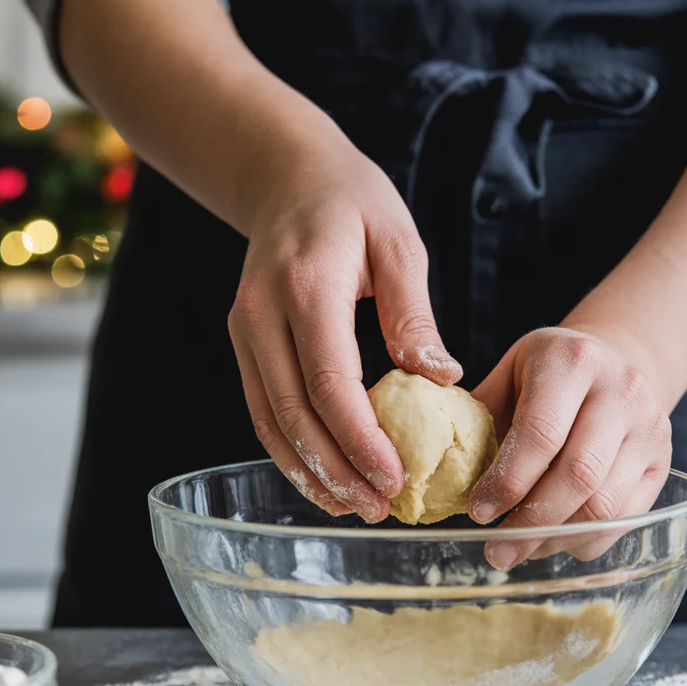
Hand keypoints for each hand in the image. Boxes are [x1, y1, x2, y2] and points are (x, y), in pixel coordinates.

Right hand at [228, 118, 460, 520]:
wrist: (286, 175)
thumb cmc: (353, 202)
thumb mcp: (397, 242)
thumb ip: (413, 313)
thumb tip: (442, 379)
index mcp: (306, 285)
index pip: (328, 381)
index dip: (359, 439)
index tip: (394, 479)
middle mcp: (262, 314)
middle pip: (292, 413)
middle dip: (335, 471)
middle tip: (378, 510)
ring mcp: (244, 330)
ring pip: (268, 421)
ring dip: (308, 472)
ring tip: (351, 508)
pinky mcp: (244, 343)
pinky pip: (262, 409)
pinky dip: (290, 451)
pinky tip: (323, 477)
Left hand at [468, 327, 670, 568]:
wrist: (615, 360)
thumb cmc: (546, 373)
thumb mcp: (509, 375)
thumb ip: (477, 417)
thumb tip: (435, 472)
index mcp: (572, 360)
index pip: (541, 432)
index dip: (508, 480)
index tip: (478, 512)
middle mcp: (621, 390)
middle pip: (579, 475)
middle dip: (532, 524)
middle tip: (497, 552)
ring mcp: (650, 428)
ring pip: (605, 505)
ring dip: (557, 539)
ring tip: (520, 550)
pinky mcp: (663, 463)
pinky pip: (626, 518)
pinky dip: (585, 540)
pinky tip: (554, 541)